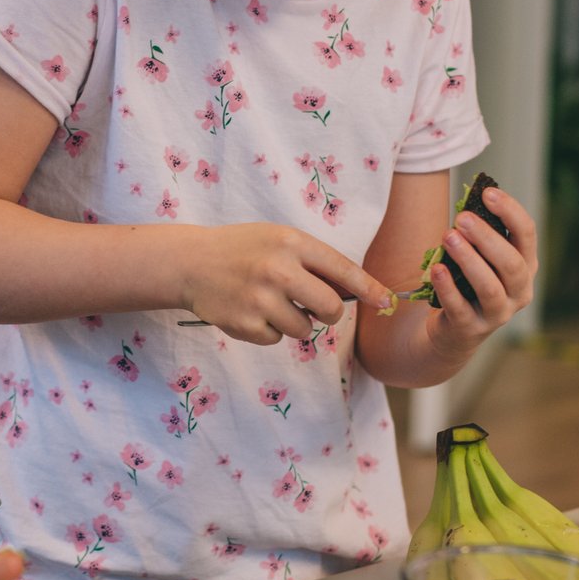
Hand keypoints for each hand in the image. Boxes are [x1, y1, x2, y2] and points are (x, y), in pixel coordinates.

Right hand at [183, 223, 392, 343]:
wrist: (190, 262)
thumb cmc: (243, 249)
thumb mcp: (278, 240)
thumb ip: (312, 261)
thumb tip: (354, 292)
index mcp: (291, 243)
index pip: (342, 269)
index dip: (369, 289)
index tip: (387, 303)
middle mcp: (278, 270)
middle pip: (330, 309)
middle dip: (330, 314)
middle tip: (316, 309)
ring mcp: (260, 299)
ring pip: (304, 330)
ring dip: (295, 323)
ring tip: (271, 304)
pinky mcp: (244, 324)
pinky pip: (276, 339)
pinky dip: (269, 331)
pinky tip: (251, 312)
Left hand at [419, 183, 537, 360]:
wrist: (454, 332)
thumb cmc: (468, 284)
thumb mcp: (481, 259)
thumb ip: (479, 237)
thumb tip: (467, 205)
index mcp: (526, 266)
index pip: (527, 234)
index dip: (510, 211)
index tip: (488, 192)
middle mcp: (519, 291)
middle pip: (511, 263)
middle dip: (487, 237)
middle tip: (462, 218)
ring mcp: (498, 314)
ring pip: (489, 287)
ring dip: (469, 260)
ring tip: (448, 237)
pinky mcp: (471, 329)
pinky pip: (460, 307)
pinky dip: (447, 287)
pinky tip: (436, 269)